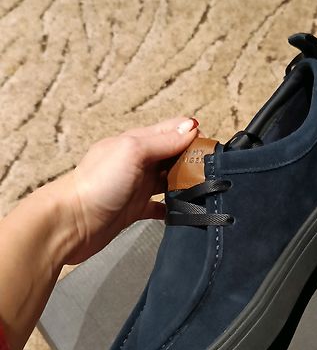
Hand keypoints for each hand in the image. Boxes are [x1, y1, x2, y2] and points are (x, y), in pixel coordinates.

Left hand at [53, 116, 198, 263]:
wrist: (71, 223)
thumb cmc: (96, 184)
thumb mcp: (133, 151)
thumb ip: (163, 140)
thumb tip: (190, 126)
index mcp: (134, 142)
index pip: (169, 132)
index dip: (191, 135)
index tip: (212, 146)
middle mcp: (135, 163)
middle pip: (171, 157)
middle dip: (191, 160)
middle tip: (213, 170)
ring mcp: (134, 188)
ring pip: (167, 181)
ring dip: (184, 183)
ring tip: (204, 189)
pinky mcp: (133, 211)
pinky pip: (158, 207)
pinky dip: (172, 209)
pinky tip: (184, 212)